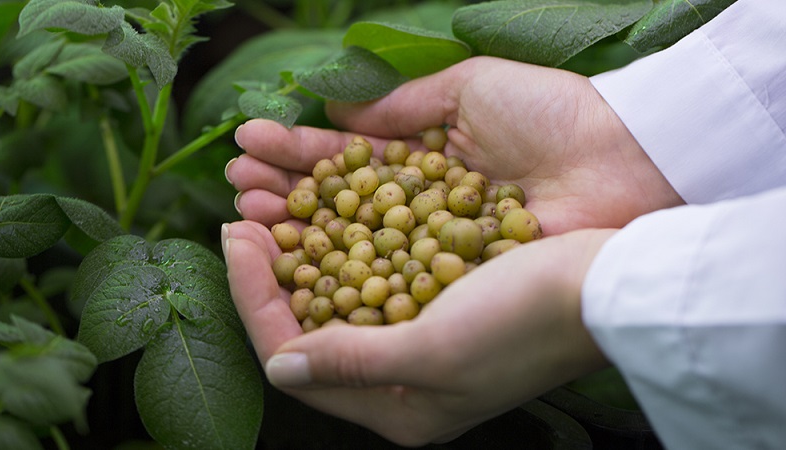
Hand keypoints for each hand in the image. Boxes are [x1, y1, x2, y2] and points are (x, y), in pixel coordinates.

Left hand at [222, 220, 613, 445]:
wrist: (605, 284)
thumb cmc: (524, 322)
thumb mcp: (434, 351)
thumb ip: (352, 364)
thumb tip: (280, 366)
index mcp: (397, 409)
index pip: (295, 360)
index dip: (254, 299)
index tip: (234, 235)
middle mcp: (402, 384)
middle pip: (308, 331)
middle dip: (269, 276)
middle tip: (243, 217)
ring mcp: (419, 345)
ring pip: (335, 302)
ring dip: (301, 257)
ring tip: (272, 210)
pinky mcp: (437, 309)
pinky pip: (370, 281)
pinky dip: (342, 248)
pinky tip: (326, 214)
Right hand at [229, 56, 682, 234]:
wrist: (624, 160)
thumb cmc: (552, 115)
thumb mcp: (468, 88)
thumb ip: (399, 105)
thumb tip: (335, 111)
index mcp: (430, 160)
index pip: (351, 160)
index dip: (301, 154)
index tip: (251, 144)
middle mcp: (425, 210)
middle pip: (342, 205)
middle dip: (286, 191)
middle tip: (235, 181)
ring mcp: (436, 251)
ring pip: (353, 242)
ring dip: (297, 225)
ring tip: (244, 205)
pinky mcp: (453, 286)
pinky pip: (386, 277)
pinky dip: (338, 265)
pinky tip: (291, 252)